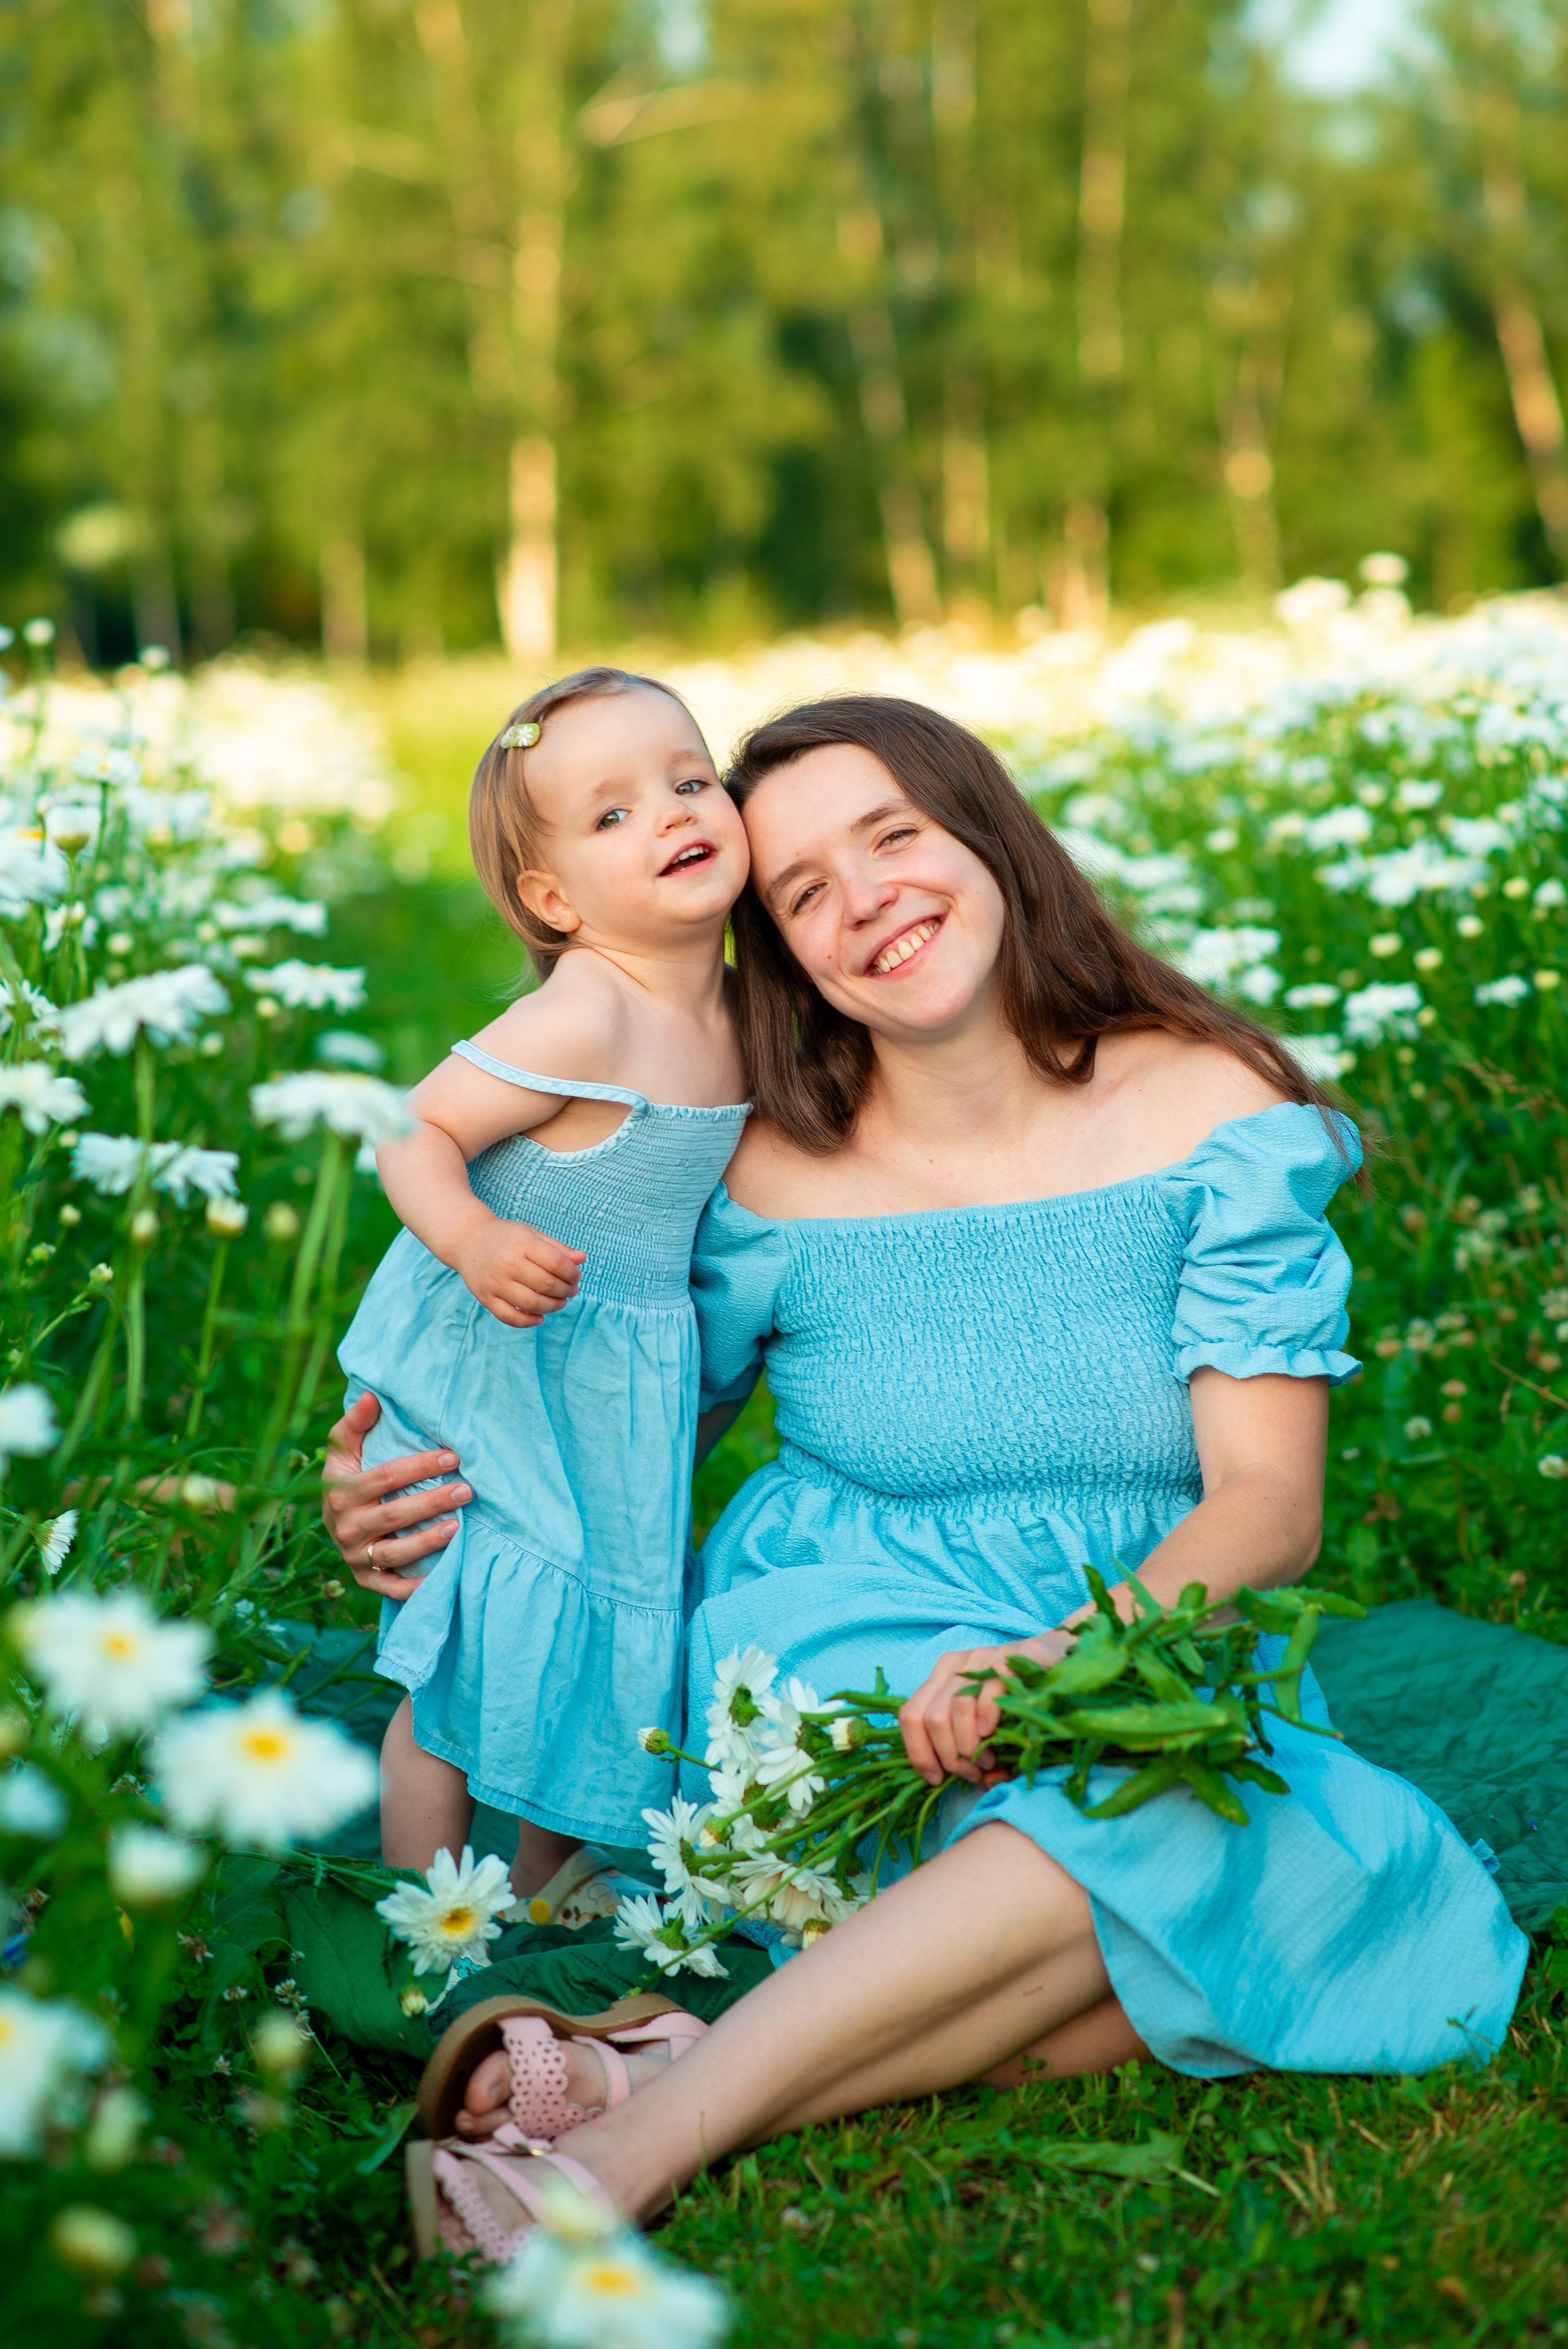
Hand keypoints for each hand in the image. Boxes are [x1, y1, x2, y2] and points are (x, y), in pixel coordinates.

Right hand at [322, 1391, 470, 1600]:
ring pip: (396, 1552)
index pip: (384, 1477)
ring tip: (458, 1527)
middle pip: (394, 1514)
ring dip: (428, 1541)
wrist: (334, 1524)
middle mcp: (345, 1527)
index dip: (419, 1466)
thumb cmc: (349, 1477)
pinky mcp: (368, 1581)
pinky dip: (418, 1586)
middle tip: (467, 1490)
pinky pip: (394, 1589)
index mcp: (341, 1491)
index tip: (452, 1456)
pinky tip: (446, 1572)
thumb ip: (356, 1423)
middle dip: (432, 1501)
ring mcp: (357, 1557)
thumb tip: (372, 1394)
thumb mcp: (344, 1450)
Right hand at [452, 1214, 585, 1327]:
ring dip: (553, 1307)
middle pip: (547, 1285)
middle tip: (571, 1291)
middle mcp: (507, 1263)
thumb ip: (557, 1248)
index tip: (576, 1277)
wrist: (467, 1240)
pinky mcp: (485, 1298)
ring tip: (560, 1302)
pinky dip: (529, 1322)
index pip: (557, 1264)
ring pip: (532, 1304)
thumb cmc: (506, 1237)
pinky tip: (541, 1317)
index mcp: (522, 1243)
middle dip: (566, 1291)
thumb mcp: (531, 1235)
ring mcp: (495, 1282)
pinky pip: (510, 1317)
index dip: (573, 1274)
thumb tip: (582, 1259)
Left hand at [898, 1630, 1074, 1787]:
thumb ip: (975, 1752)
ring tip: (989, 1759)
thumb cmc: (1019, 1700)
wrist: (1060, 1659)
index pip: (910, 1716)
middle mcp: (956, 1666)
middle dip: (950, 1756)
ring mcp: (984, 1658)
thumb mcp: (987, 1727)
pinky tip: (995, 1734)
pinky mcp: (1013, 1657)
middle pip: (932, 1718)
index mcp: (941, 1679)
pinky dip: (988, 1720)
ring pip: (957, 1706)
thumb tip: (982, 1783)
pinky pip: (990, 1691)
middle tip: (974, 1772)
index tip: (936, 1778)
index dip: (917, 1752)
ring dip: (970, 1745)